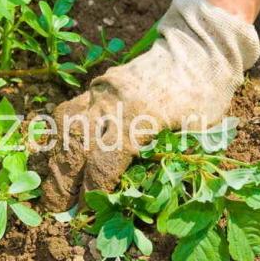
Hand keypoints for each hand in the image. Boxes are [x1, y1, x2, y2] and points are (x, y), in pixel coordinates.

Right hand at [40, 0, 259, 211]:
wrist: (200, 48)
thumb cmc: (205, 95)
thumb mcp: (199, 133)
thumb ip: (169, 160)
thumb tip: (138, 196)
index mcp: (141, 116)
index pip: (105, 161)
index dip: (93, 189)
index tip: (87, 212)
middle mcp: (114, 101)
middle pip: (77, 145)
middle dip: (63, 180)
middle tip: (55, 207)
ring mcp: (103, 89)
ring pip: (67, 125)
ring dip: (57, 157)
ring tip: (53, 182)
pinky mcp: (99, 83)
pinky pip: (72, 108)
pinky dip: (63, 132)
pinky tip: (62, 149)